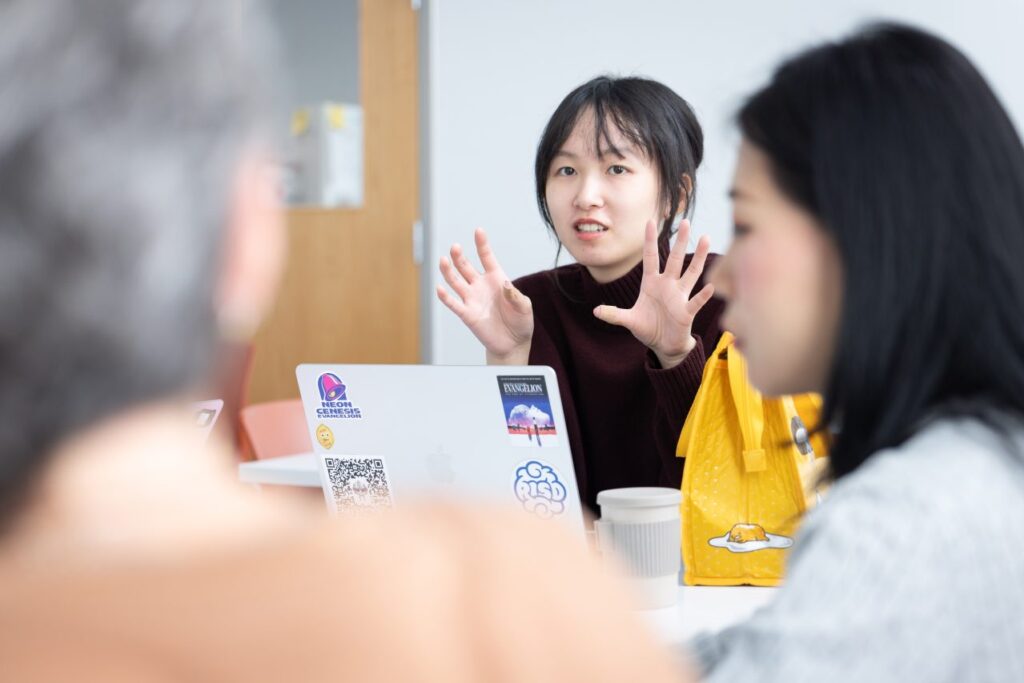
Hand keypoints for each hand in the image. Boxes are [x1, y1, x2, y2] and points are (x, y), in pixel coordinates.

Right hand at [436, 228, 533, 363]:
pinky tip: (439, 288)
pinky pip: (453, 304)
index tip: (478, 231)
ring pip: (456, 281)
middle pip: (466, 267)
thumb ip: (516, 295)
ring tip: (443, 260)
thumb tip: (506, 284)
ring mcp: (472, 299)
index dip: (482, 244)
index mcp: (496, 279)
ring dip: (448, 271)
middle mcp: (481, 286)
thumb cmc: (520, 322)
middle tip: (455, 247)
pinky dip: (445, 296)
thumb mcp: (525, 307)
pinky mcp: (467, 314)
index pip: (487, 257)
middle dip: (459, 256)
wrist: (513, 343)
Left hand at [593, 219, 713, 368]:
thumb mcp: (629, 320)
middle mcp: (667, 285)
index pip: (650, 257)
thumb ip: (614, 315)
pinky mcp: (686, 312)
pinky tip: (711, 286)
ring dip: (698, 257)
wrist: (664, 345)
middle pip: (674, 259)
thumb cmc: (648, 328)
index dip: (650, 240)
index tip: (650, 221)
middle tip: (686, 221)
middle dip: (680, 241)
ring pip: (691, 273)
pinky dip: (703, 295)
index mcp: (651, 283)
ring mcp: (679, 297)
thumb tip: (596, 311)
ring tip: (706, 238)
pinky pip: (695, 301)